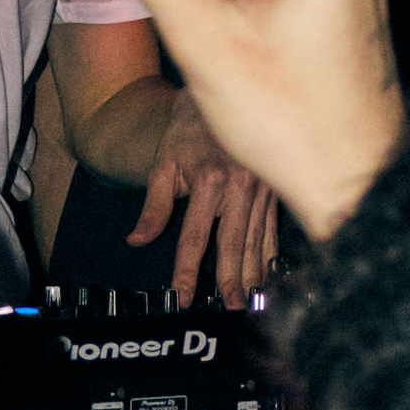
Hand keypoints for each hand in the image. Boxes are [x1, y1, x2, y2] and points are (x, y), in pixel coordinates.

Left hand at [128, 92, 277, 307]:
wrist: (218, 100)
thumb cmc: (188, 133)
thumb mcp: (163, 165)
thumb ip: (153, 206)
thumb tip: (137, 240)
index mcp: (210, 180)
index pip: (195, 237)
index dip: (187, 270)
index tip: (183, 296)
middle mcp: (239, 186)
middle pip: (233, 244)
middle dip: (231, 281)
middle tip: (229, 309)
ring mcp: (261, 188)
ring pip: (257, 240)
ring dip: (254, 273)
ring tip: (250, 301)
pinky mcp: (273, 189)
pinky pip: (272, 228)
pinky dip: (270, 253)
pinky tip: (269, 274)